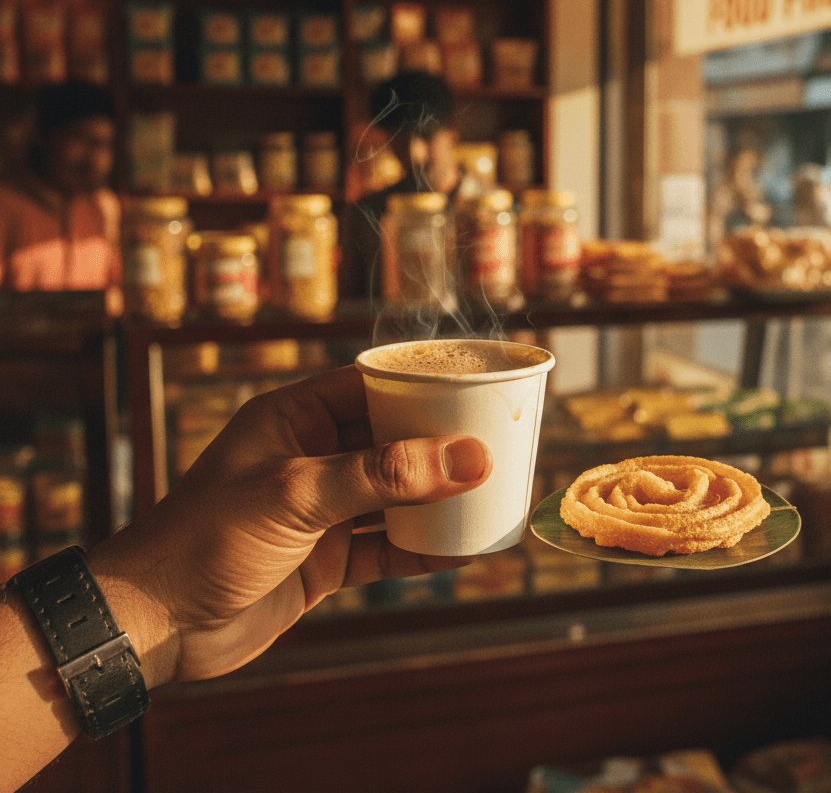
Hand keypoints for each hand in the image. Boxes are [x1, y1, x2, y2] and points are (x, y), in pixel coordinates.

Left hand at [89, 365, 491, 688]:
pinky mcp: (325, 558)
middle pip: (391, 439)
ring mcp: (320, 510)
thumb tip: (469, 457)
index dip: (422, 384)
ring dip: (437, 500)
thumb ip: (383, 474)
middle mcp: (312, 457)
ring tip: (490, 495)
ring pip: (394, 495)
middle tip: (497, 445)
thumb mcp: (299, 493)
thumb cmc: (207, 538)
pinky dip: (421, 551)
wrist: (155, 626)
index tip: (476, 388)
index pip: (370, 384)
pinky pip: (385, 548)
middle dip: (440, 445)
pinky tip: (459, 551)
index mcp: (294, 417)